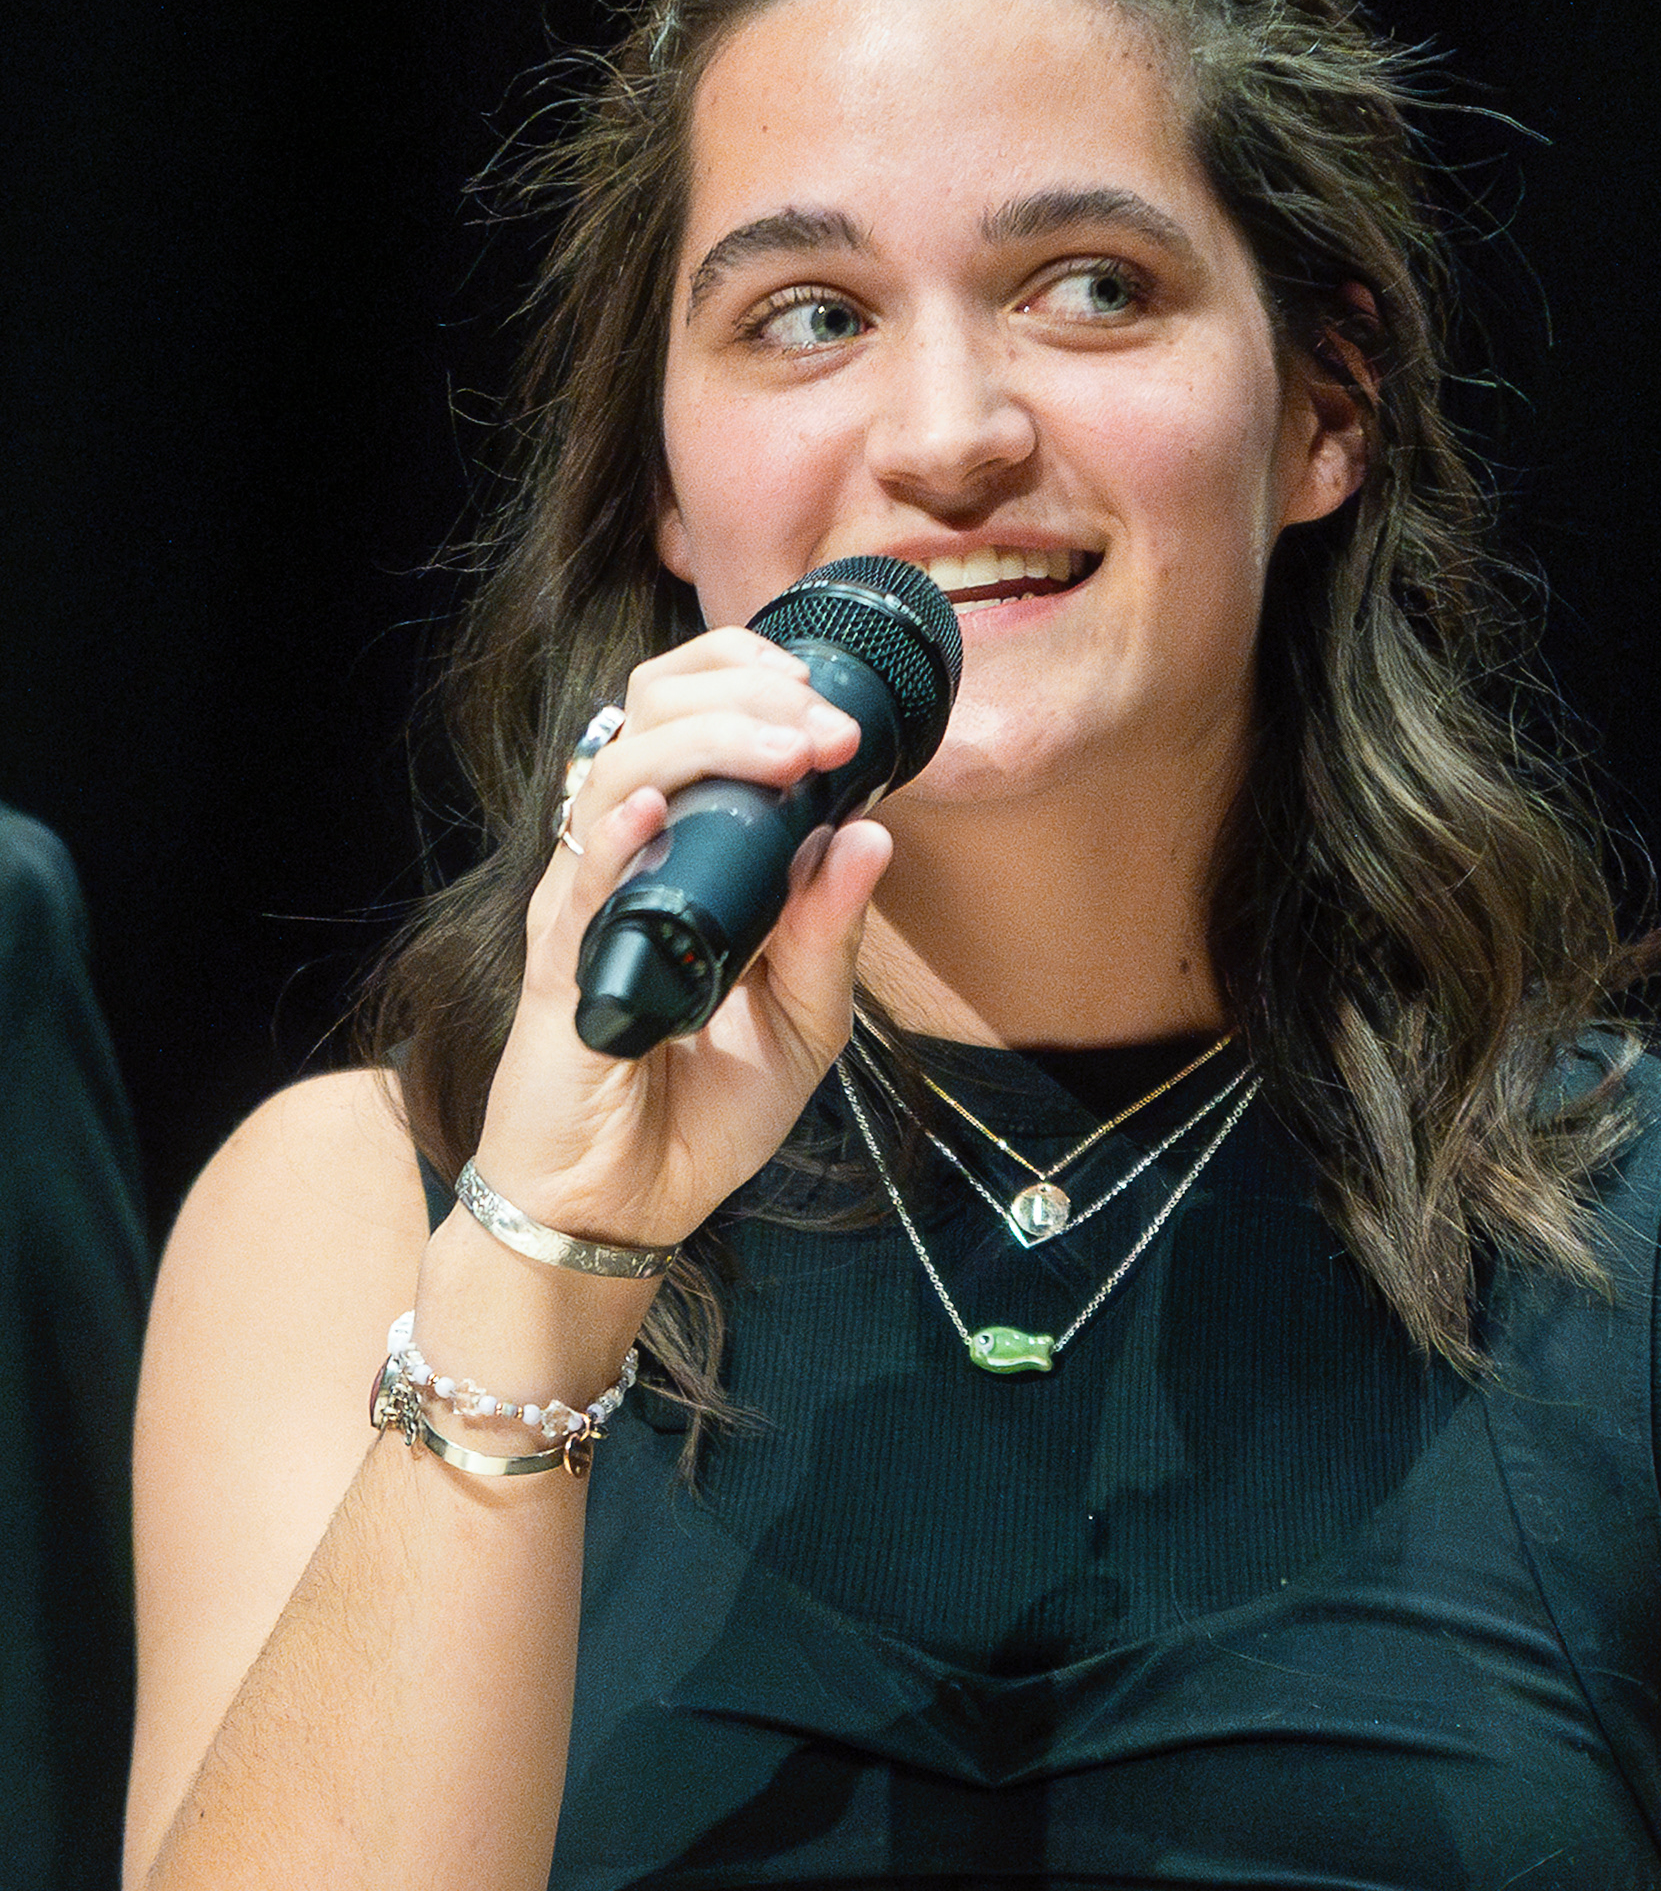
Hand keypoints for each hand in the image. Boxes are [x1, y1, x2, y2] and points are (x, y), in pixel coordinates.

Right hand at [469, 629, 892, 1251]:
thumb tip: (869, 834)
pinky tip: (660, 812)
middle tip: (819, 727)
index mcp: (681, 855)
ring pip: (615, 771)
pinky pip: (578, 879)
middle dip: (740, 693)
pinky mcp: (561, 966)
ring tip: (778, 751)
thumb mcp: (802, 1023)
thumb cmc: (699, 1113)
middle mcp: (625, 859)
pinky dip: (618, 833)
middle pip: (647, 712)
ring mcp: (587, 904)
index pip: (691, 715)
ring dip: (703, 743)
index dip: (751, 682)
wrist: (624, 1208)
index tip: (829, 705)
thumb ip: (830, 933)